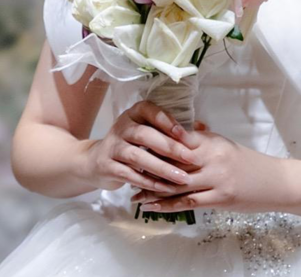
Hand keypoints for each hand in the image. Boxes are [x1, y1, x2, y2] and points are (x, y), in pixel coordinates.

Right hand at [81, 100, 197, 193]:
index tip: (187, 136)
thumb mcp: (148, 132)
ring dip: (161, 168)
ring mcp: (112, 147)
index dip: (168, 122)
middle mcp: (121, 127)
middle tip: (191, 159)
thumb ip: (172, 131)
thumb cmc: (131, 145)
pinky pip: (130, 175)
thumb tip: (204, 128)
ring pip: (137, 156)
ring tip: (182, 178)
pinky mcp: (108, 166)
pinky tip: (165, 188)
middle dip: (170, 147)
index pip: (150, 111)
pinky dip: (149, 182)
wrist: (97, 162)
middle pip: (144, 134)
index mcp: (134, 114)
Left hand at [131, 122, 289, 212]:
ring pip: (177, 183)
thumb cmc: (248, 163)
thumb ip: (203, 138)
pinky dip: (167, 205)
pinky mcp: (220, 199)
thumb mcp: (225, 144)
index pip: (177, 138)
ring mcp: (216, 180)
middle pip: (172, 161)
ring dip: (152, 189)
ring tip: (131, 192)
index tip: (134, 144)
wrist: (276, 182)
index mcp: (211, 142)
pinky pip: (188, 202)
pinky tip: (151, 206)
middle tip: (126, 168)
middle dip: (147, 165)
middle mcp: (212, 159)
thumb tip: (183, 126)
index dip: (154, 141)